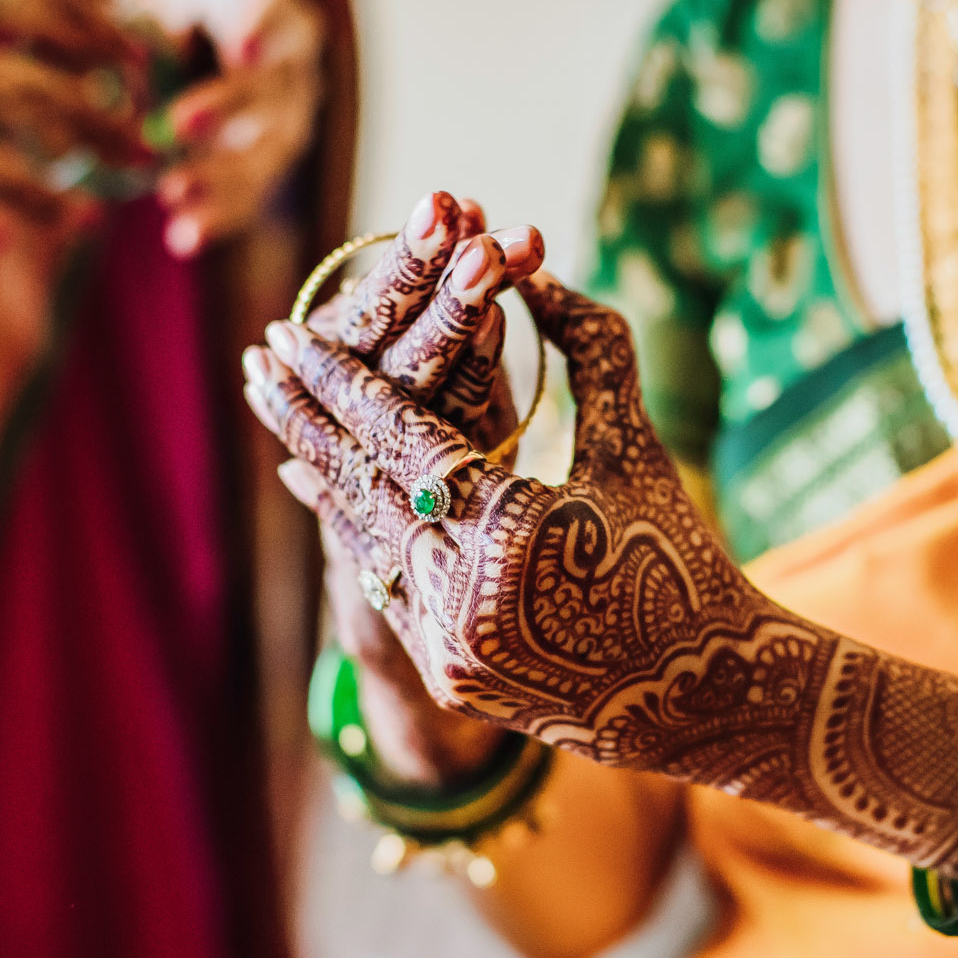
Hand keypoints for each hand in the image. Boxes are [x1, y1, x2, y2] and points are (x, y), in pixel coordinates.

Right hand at [0, 0, 147, 225]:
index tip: (140, 67)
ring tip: (85, 218)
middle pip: (47, 100)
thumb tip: (57, 35)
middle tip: (143, 156)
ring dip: (54, 205)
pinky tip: (4, 234)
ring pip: (0, 176)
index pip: (50, 8)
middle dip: (108, 135)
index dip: (109, 39)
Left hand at [108, 0, 323, 255]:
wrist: (205, 32)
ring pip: (266, 151)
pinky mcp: (266, 164)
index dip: (261, 27)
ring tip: (172, 196)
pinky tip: (182, 239)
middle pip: (271, 87)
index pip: (271, 5)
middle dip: (228, 109)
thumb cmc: (177, 3)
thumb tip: (147, 56)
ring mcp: (288, 118)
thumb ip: (155, 15)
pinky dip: (217, 217)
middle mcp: (293, 61)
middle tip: (177, 126)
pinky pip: (250, 196)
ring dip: (221, 178)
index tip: (242, 48)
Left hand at [245, 272, 957, 863]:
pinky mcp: (445, 673)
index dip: (339, 381)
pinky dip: (352, 525)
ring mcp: (448, 644)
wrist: (700, 692)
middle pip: (359, 486)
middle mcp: (465, 595)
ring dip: (316, 466)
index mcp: (513, 531)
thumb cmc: (675, 551)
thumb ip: (586, 344)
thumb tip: (531, 265)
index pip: (401, 439)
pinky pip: (381, 581)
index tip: (289, 329)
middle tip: (257, 353)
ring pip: (362, 535)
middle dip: (303, 415)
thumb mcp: (633, 440)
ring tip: (276, 406)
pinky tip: (314, 479)